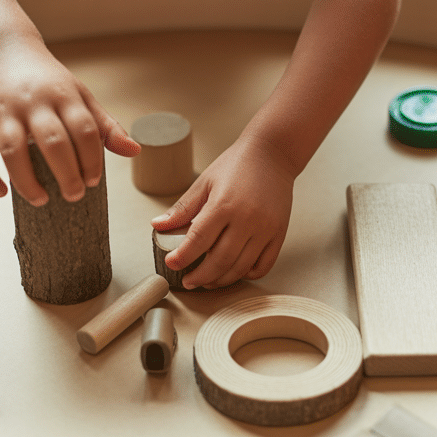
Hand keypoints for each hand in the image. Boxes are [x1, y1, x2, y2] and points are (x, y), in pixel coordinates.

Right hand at [0, 37, 138, 204]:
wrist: (5, 50)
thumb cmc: (48, 80)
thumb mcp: (80, 95)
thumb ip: (105, 125)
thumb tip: (134, 151)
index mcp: (64, 95)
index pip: (84, 130)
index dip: (92, 159)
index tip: (93, 179)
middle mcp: (34, 102)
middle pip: (53, 142)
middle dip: (67, 175)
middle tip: (74, 194)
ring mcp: (5, 111)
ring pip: (13, 151)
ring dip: (27, 182)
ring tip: (42, 200)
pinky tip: (2, 192)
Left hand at [152, 139, 295, 288]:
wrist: (273, 154)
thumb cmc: (237, 165)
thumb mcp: (204, 182)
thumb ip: (182, 208)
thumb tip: (158, 225)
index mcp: (223, 204)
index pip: (198, 239)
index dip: (183, 257)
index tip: (172, 264)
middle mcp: (246, 219)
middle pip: (220, 260)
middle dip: (201, 276)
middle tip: (189, 281)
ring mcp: (265, 228)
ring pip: (241, 267)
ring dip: (222, 280)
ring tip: (208, 281)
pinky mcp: (279, 233)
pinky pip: (264, 265)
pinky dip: (248, 274)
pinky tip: (234, 272)